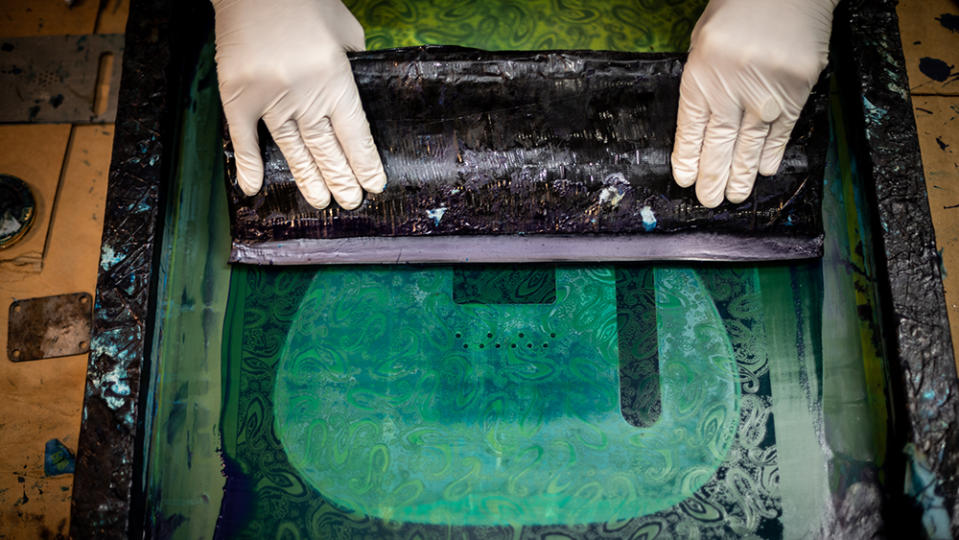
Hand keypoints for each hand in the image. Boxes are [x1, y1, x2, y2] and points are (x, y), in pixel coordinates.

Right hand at [212, 0, 385, 209]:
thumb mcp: (346, 27)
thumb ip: (355, 60)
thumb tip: (355, 91)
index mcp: (335, 79)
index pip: (355, 134)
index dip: (365, 163)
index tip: (373, 184)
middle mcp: (304, 95)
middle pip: (327, 148)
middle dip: (341, 179)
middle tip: (350, 201)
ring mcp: (268, 98)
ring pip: (293, 149)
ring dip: (307, 179)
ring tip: (320, 202)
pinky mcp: (237, 95)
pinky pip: (243, 138)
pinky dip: (248, 164)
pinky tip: (254, 188)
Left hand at [671, 0, 834, 207]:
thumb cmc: (739, 10)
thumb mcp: (703, 43)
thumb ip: (702, 82)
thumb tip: (701, 129)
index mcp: (702, 75)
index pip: (691, 129)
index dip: (688, 159)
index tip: (686, 180)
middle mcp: (733, 87)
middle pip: (720, 144)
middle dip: (713, 176)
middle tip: (709, 201)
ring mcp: (767, 91)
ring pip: (751, 144)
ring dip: (742, 175)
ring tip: (735, 197)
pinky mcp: (797, 90)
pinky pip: (781, 131)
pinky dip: (772, 153)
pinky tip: (765, 171)